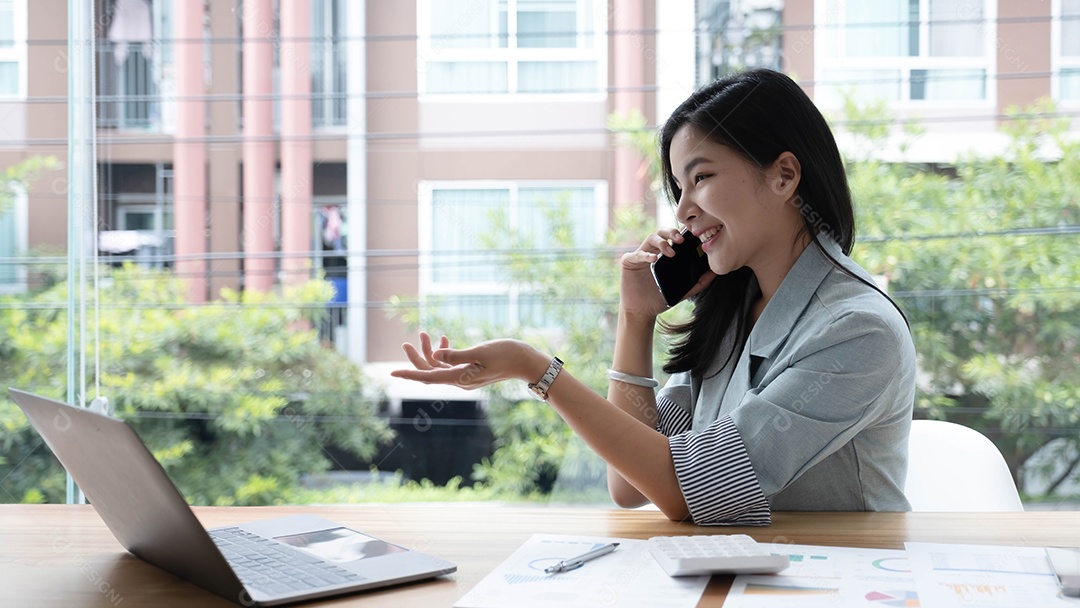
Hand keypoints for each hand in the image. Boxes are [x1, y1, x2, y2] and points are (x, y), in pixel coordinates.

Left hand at [390, 332, 548, 389]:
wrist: (526, 361)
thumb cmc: (506, 354)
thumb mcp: (480, 352)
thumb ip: (456, 355)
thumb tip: (434, 355)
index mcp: (460, 378)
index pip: (428, 377)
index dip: (409, 374)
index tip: (392, 373)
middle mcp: (460, 381)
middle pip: (430, 372)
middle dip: (416, 358)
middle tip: (405, 343)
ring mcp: (466, 377)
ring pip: (439, 367)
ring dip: (429, 352)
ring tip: (425, 334)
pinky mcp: (471, 371)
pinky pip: (450, 365)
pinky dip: (444, 353)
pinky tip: (444, 340)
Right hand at [620, 228, 714, 316]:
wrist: (643, 312)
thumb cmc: (660, 299)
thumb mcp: (683, 290)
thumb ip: (699, 282)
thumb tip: (715, 272)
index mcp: (664, 255)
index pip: (673, 237)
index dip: (681, 233)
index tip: (692, 235)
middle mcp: (652, 251)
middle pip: (661, 232)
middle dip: (671, 232)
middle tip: (680, 239)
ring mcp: (640, 255)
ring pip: (650, 238)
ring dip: (661, 242)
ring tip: (670, 252)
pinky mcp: (629, 262)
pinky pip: (637, 253)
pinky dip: (646, 255)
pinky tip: (654, 259)